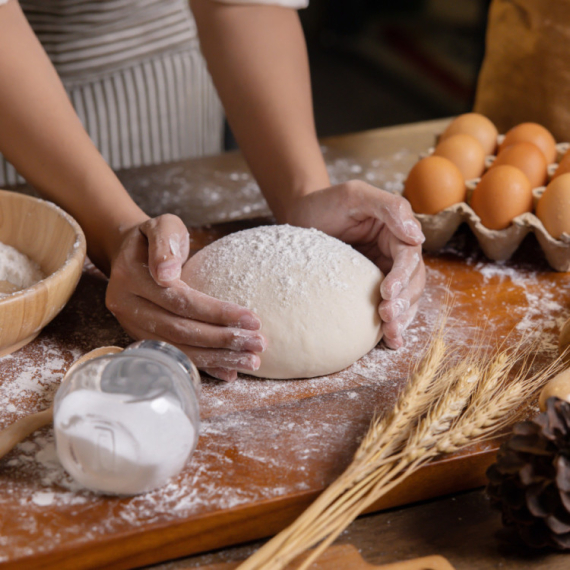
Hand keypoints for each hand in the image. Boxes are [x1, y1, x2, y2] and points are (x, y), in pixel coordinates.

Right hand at [106, 214, 265, 381]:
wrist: (128, 254)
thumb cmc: (153, 238)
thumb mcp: (160, 226)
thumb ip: (165, 243)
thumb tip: (167, 273)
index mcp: (132, 278)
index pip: (180, 300)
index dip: (216, 312)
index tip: (251, 318)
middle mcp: (128, 306)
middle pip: (181, 330)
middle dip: (223, 340)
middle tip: (259, 343)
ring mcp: (133, 326)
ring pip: (179, 348)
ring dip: (218, 357)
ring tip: (252, 360)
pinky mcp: (143, 338)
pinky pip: (175, 355)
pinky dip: (204, 366)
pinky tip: (229, 372)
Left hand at [285, 181, 425, 348]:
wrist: (300, 216)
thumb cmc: (326, 203)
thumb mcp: (355, 195)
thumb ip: (389, 207)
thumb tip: (417, 235)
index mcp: (396, 233)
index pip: (408, 257)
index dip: (402, 276)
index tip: (387, 292)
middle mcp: (395, 255)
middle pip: (412, 282)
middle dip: (404, 302)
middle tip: (388, 318)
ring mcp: (383, 273)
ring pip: (405, 299)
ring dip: (402, 318)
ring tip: (391, 336)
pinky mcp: (369, 290)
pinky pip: (388, 308)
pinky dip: (391, 325)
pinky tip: (390, 341)